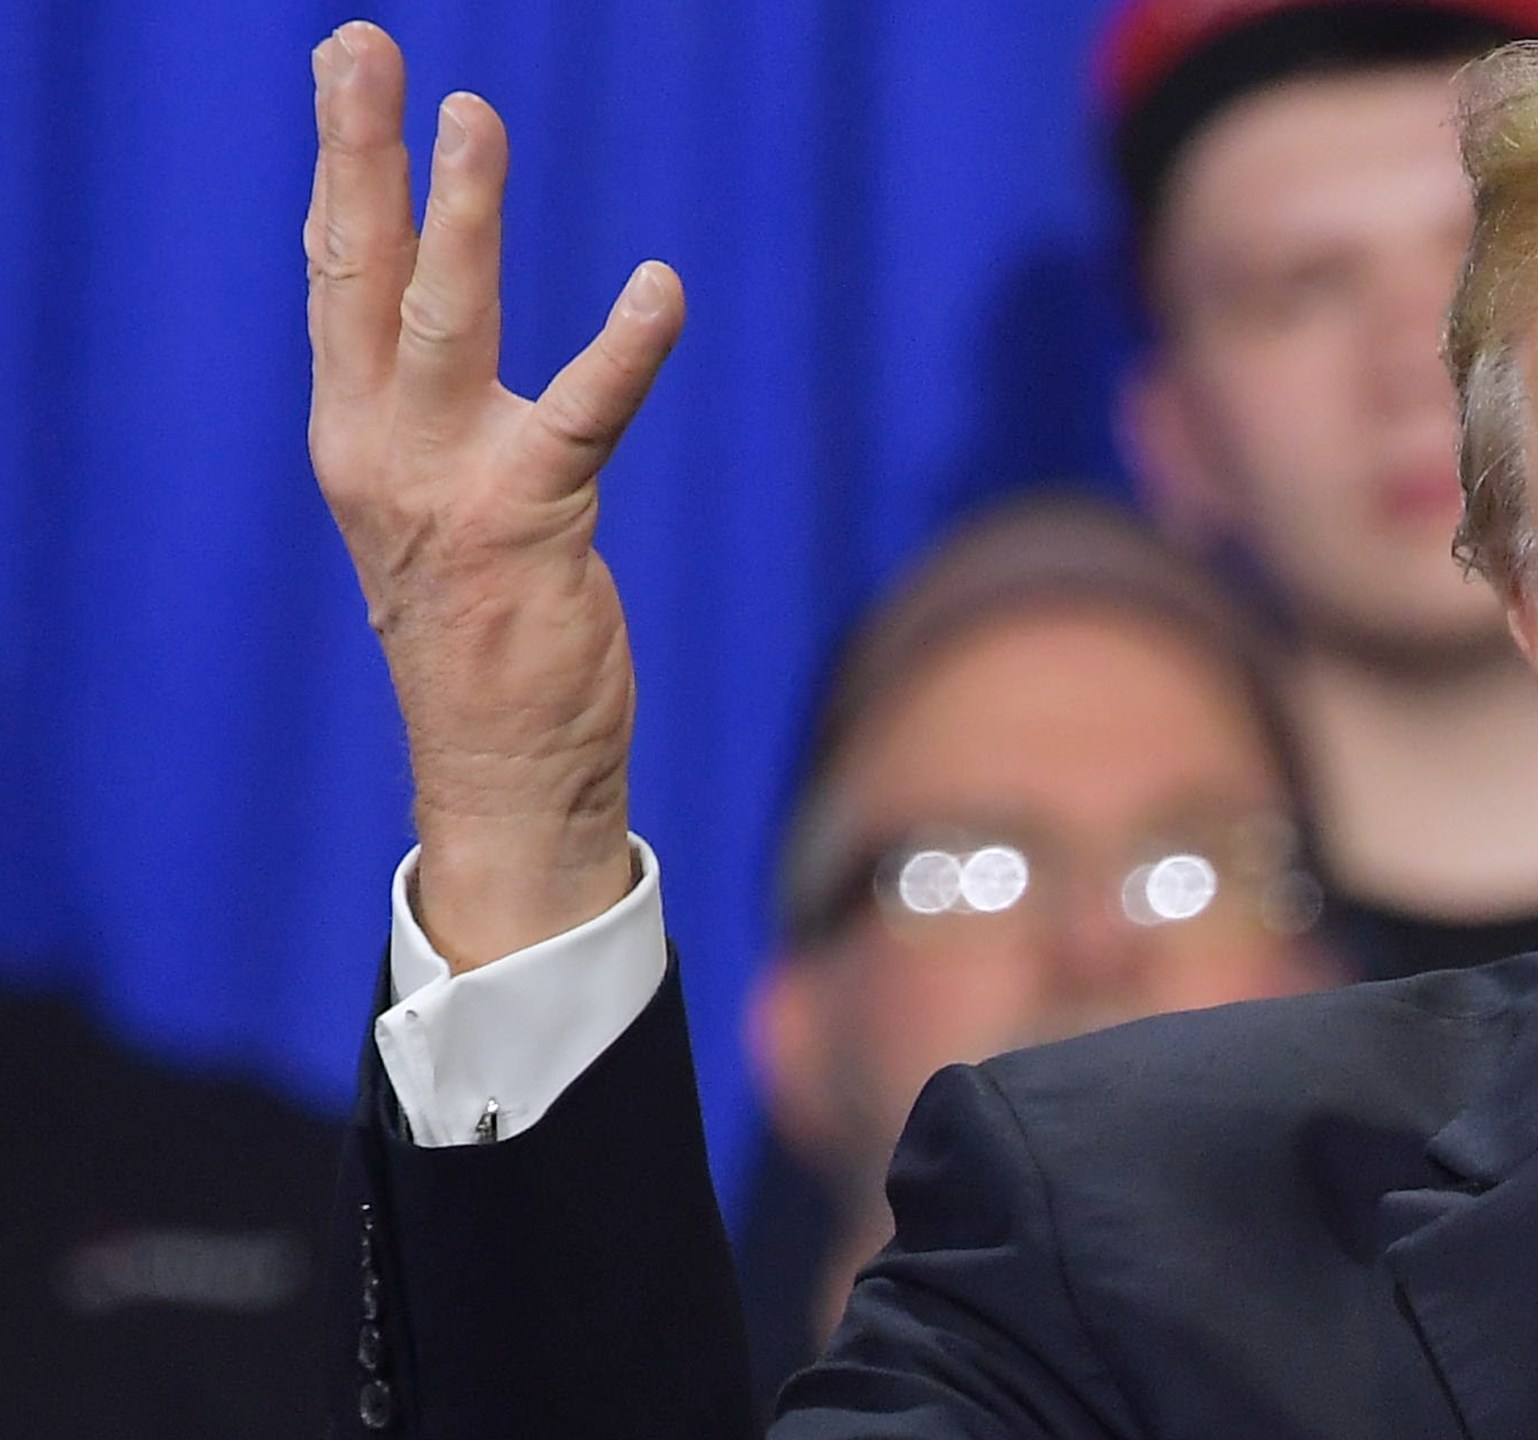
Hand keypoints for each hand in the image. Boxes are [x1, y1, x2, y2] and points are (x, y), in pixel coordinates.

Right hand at [305, 22, 681, 968]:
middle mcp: (376, 451)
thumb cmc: (481, 631)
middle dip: (359, 153)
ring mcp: (444, 487)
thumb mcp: (430, 507)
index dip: (347, 170)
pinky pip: (585, 414)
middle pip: (359, 272)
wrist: (502, 769)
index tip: (352, 71)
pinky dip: (624, 346)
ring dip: (460, 215)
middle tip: (361, 45)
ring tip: (474, 118)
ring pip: (445, 320)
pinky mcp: (529, 525)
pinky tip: (658, 286)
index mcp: (352, 436)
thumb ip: (430, 413)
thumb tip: (438, 320)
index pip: (338, 278)